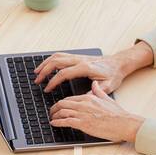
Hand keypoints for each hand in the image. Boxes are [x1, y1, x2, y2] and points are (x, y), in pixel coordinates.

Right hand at [34, 42, 151, 94]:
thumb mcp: (108, 86)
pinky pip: (60, 55)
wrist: (118, 63)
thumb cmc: (113, 75)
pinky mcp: (78, 57)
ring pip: (57, 56)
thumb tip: (83, 98)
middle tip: (37, 81)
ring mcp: (78, 57)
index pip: (63, 73)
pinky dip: (51, 60)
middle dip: (44, 71)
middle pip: (56, 62)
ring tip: (37, 72)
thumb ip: (96, 92)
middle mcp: (80, 60)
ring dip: (45, 63)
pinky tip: (47, 66)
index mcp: (85, 67)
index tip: (47, 89)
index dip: (53, 82)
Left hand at [49, 81, 143, 143]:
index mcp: (89, 98)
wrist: (124, 123)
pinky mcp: (83, 124)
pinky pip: (65, 121)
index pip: (70, 98)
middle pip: (62, 104)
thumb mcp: (107, 98)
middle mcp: (84, 104)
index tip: (58, 106)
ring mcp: (83, 114)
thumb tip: (94, 84)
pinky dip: (57, 122)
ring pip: (62, 112)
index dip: (61, 103)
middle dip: (54, 108)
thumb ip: (98, 91)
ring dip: (54, 115)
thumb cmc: (118, 114)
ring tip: (52, 118)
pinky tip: (54, 124)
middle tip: (51, 112)